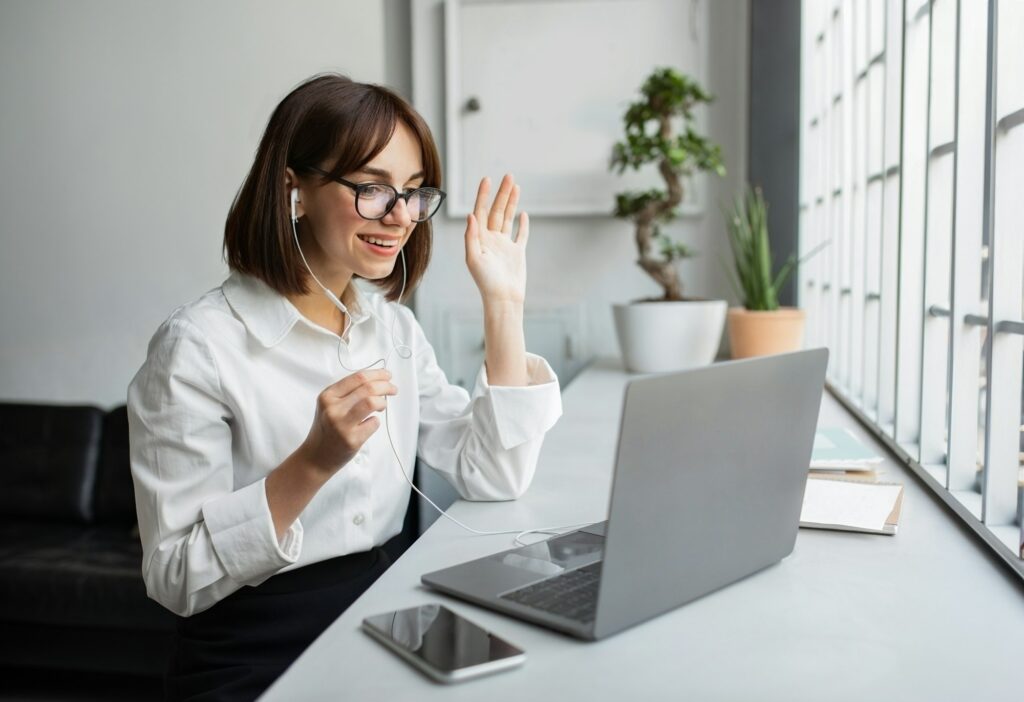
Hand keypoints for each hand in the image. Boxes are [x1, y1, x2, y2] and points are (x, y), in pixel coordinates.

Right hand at [300, 369, 397, 474]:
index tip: (387, 375)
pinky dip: (376, 421)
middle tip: (392, 389)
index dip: (377, 374)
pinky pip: (374, 423)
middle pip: (368, 388)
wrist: (316, 457)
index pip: (358, 377)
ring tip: (382, 406)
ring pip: (372, 402)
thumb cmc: (327, 429)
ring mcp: (342, 424)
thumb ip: (347, 393)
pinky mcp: (351, 439)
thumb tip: (376, 382)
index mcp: (327, 396)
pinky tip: (369, 424)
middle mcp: (332, 408)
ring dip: (383, 402)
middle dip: (386, 386)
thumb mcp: (329, 406)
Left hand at [465, 174, 529, 304]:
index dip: (483, 195)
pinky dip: (522, 224)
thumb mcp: (473, 258)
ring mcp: (505, 245)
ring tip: (516, 186)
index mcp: (479, 239)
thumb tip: (471, 215)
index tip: (487, 179)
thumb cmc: (486, 281)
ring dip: (511, 202)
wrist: (503, 298)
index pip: (480, 211)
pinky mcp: (517, 252)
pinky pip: (520, 234)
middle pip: (496, 211)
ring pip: (508, 218)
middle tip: (508, 175)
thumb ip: (471, 237)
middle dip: (502, 193)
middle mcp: (491, 239)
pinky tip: (523, 214)